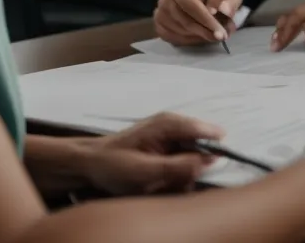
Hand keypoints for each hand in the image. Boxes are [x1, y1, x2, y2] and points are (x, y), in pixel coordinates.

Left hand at [83, 113, 222, 194]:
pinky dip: (179, 172)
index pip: (209, 132)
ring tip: (164, 182)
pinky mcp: (169, 143)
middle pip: (205, 145)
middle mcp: (175, 123)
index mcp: (170, 124)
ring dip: (187, 172)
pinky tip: (163, 180)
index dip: (214, 153)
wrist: (90, 162)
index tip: (203, 173)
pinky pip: (187, 158)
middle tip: (176, 182)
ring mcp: (172, 132)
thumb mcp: (143, 170)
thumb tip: (208, 161)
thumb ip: (176, 166)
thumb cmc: (112, 164)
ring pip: (197, 154)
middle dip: (196, 167)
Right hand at [154, 0, 242, 45]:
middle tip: (220, 37)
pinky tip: (201, 38)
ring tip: (214, 36)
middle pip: (181, 16)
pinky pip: (172, 37)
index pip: (187, 2)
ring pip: (177, 28)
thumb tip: (222, 10)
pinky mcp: (159, 25)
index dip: (203, 18)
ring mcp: (160, 11)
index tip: (220, 30)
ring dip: (197, 36)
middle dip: (202, 29)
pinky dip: (188, 41)